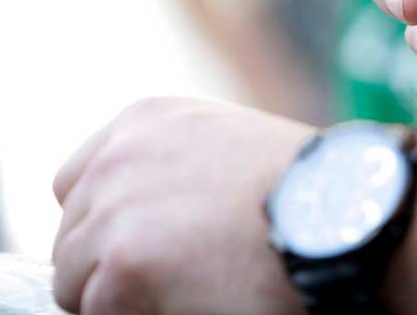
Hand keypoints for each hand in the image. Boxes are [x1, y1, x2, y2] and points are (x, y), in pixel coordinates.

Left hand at [52, 97, 312, 314]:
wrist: (344, 210)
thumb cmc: (308, 185)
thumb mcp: (228, 144)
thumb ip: (173, 166)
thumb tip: (146, 220)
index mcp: (144, 121)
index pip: (77, 184)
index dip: (109, 221)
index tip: (145, 244)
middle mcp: (117, 157)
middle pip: (72, 236)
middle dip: (112, 261)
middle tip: (177, 274)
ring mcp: (115, 211)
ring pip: (77, 282)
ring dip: (122, 294)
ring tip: (191, 286)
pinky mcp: (122, 267)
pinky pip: (100, 314)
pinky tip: (195, 297)